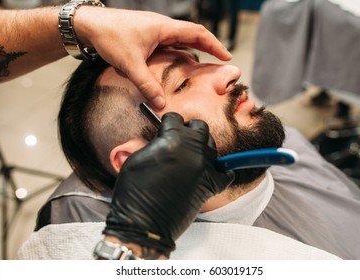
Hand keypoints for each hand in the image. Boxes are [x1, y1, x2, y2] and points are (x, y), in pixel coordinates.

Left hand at [75, 7, 231, 108]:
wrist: (89, 23)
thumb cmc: (109, 36)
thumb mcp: (130, 63)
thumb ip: (146, 84)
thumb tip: (160, 103)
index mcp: (164, 28)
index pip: (197, 34)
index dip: (214, 45)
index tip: (227, 56)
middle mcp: (162, 26)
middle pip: (193, 34)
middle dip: (208, 47)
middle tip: (220, 60)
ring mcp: (155, 29)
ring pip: (181, 38)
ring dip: (194, 48)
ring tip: (203, 63)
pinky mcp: (147, 34)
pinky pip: (169, 41)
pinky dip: (179, 50)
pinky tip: (178, 61)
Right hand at [103, 113, 233, 256]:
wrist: (143, 222)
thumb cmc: (134, 192)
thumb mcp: (137, 158)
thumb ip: (154, 143)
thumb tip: (164, 140)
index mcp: (172, 138)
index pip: (175, 118)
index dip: (168, 123)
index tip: (165, 129)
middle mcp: (192, 149)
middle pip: (199, 127)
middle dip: (189, 130)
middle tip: (179, 140)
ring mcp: (205, 167)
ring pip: (212, 145)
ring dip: (202, 146)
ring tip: (190, 156)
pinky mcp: (211, 185)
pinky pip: (226, 172)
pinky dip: (221, 171)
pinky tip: (210, 172)